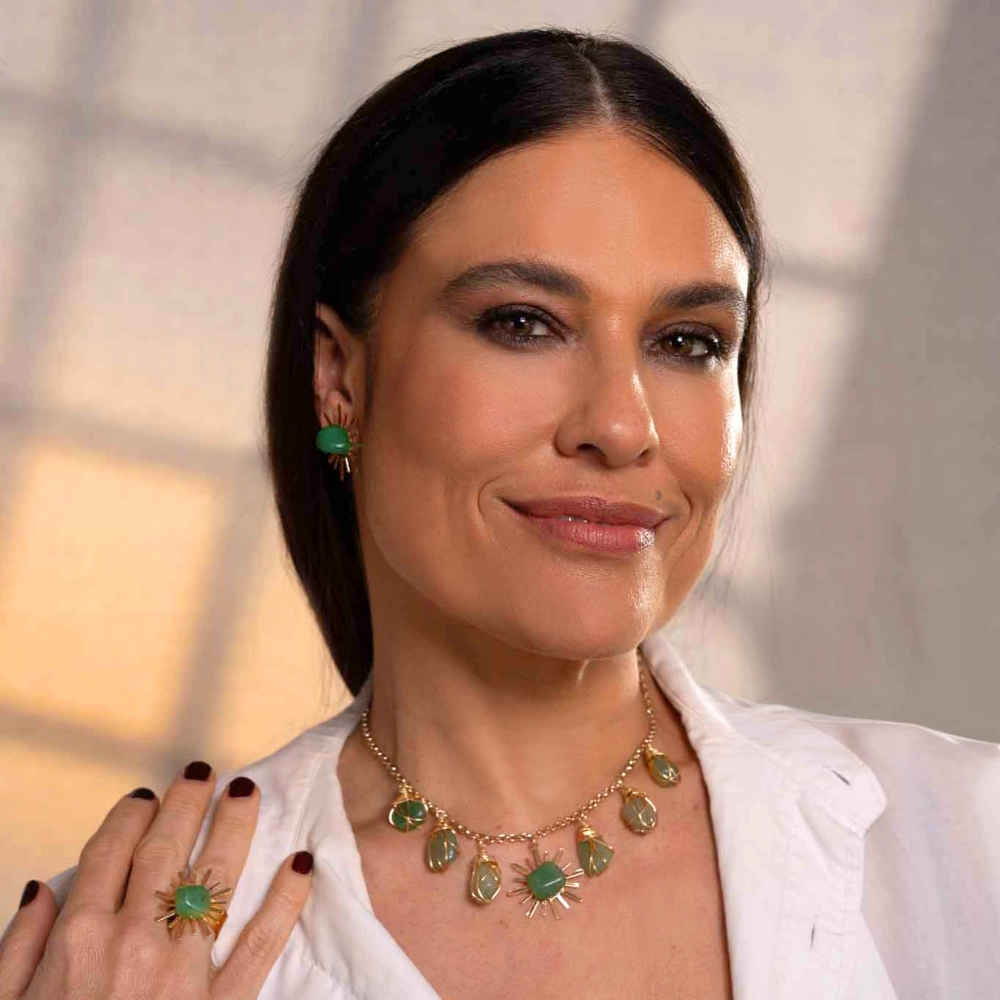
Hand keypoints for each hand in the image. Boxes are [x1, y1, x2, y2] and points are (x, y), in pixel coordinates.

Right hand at [0, 761, 312, 999]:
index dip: (131, 815)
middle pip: (164, 851)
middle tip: (204, 771)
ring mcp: (179, 976)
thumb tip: (43, 886)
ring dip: (233, 829)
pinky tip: (302, 863)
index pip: (110, 852)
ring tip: (248, 791)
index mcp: (76, 940)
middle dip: (186, 803)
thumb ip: (20, 946)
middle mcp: (131, 944)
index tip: (147, 794)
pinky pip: (260, 946)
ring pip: (213, 881)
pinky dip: (286, 901)